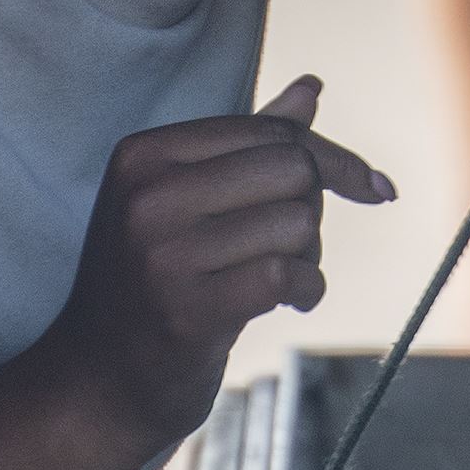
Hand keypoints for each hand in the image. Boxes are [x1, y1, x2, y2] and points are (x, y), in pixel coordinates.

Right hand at [37, 75, 392, 450]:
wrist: (98, 383)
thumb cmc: (152, 283)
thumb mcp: (186, 201)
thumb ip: (247, 143)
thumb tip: (312, 86)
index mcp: (145, 154)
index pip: (272, 131)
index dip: (330, 160)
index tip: (372, 187)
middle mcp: (147, 195)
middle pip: (292, 170)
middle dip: (311, 210)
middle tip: (289, 247)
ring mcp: (163, 254)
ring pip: (298, 222)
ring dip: (308, 255)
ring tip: (278, 278)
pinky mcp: (188, 310)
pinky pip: (288, 274)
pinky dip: (307, 288)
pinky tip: (290, 302)